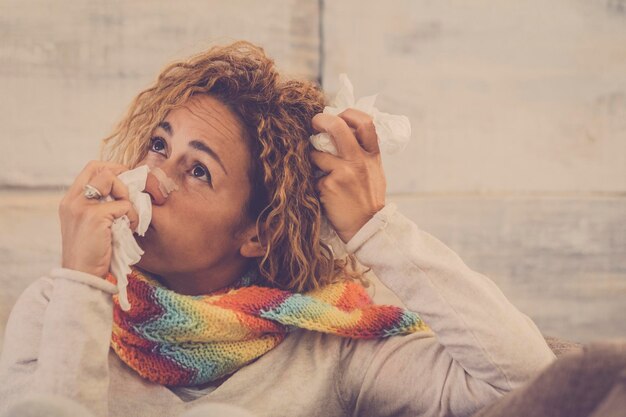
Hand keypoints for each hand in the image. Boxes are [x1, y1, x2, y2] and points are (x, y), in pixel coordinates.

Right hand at [59, 161, 138, 277]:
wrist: (82, 275)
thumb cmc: (91, 252)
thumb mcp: (89, 224)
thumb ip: (98, 206)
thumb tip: (125, 190)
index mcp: (70, 200)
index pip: (91, 168)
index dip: (112, 169)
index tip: (125, 182)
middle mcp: (73, 200)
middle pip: (102, 170)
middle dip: (122, 180)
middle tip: (129, 199)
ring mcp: (82, 207)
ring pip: (113, 181)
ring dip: (127, 198)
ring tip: (127, 217)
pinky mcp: (95, 216)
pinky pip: (124, 205)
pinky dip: (132, 216)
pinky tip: (129, 228)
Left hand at [310, 108, 386, 242]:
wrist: (367, 227)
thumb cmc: (367, 200)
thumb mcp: (374, 172)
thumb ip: (362, 153)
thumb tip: (342, 134)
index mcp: (371, 155)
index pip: (365, 122)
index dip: (348, 114)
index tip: (337, 116)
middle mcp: (359, 160)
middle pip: (337, 126)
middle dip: (321, 120)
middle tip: (314, 122)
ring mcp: (344, 172)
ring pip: (317, 153)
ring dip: (313, 160)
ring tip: (322, 174)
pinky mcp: (329, 185)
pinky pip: (313, 176)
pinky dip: (314, 183)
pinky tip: (324, 193)